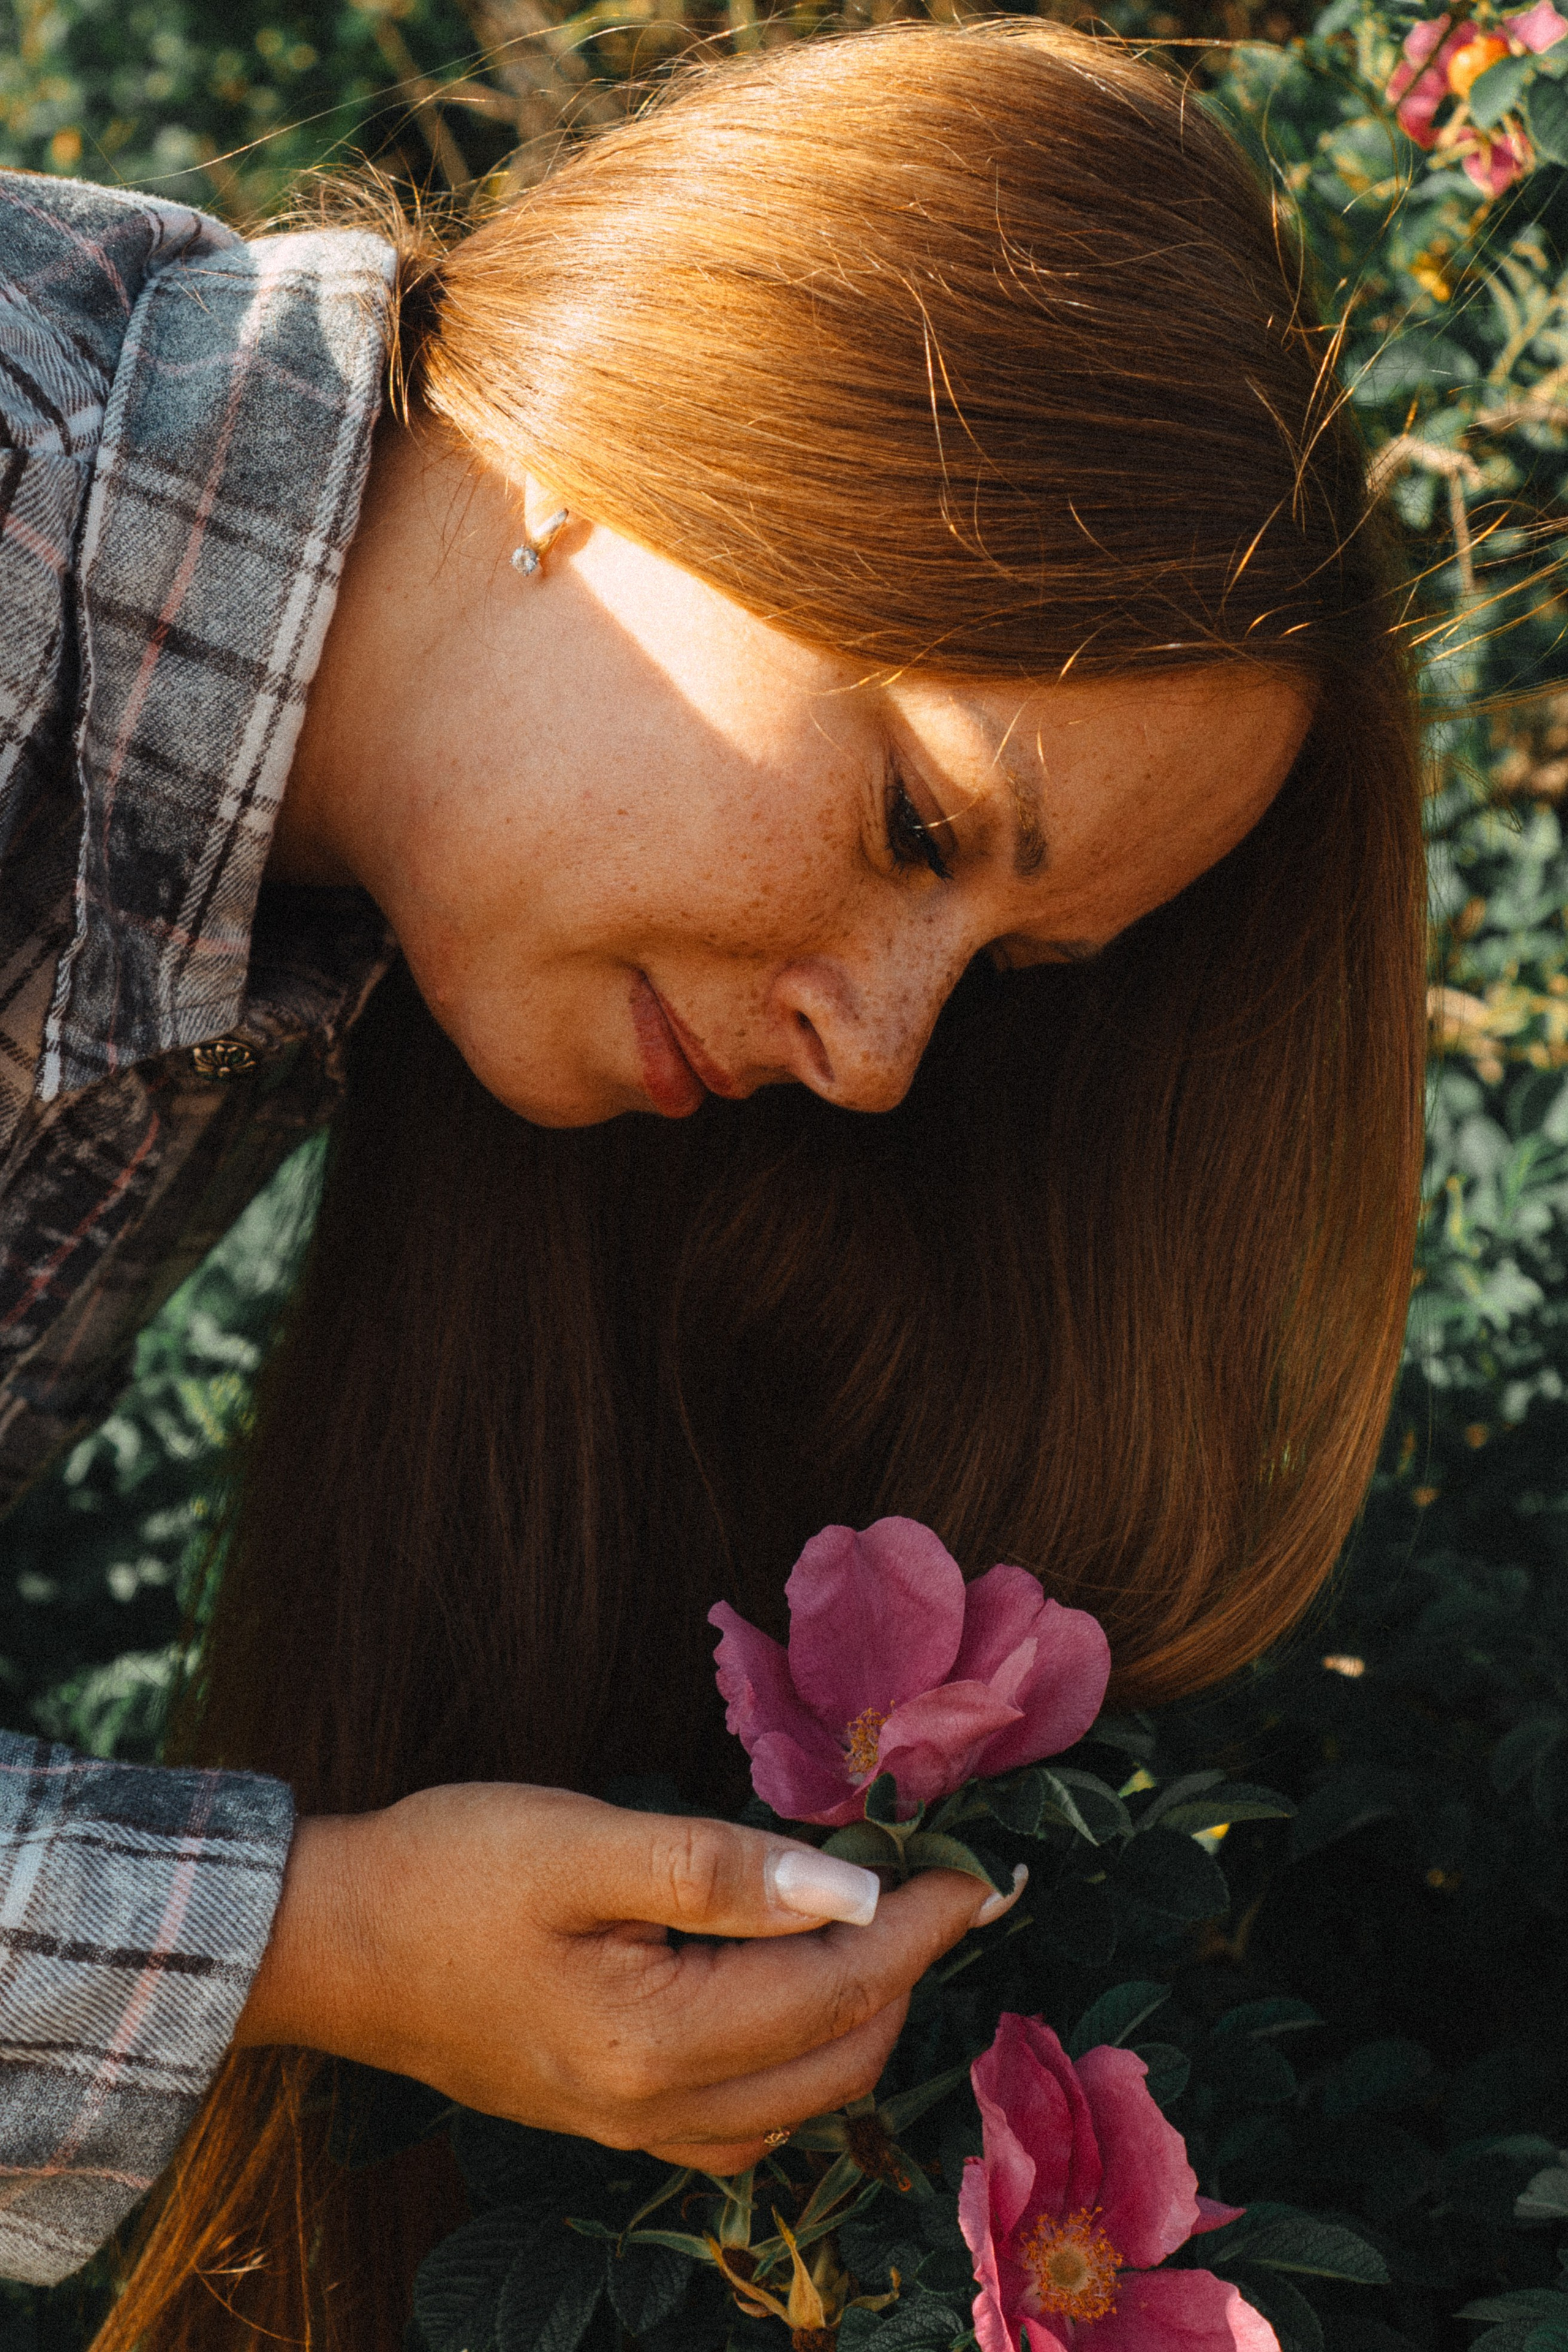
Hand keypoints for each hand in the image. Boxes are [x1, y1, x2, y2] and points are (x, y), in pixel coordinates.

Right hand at [235, 1783, 1020, 2173]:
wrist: (334, 1944)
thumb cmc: (449, 1872)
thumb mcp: (582, 1842)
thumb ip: (719, 1869)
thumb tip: (851, 1885)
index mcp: (658, 2040)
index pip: (838, 1987)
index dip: (921, 1926)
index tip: (981, 1874)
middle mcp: (657, 2110)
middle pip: (837, 2058)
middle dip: (904, 1972)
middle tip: (935, 1885)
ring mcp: (633, 2127)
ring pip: (800, 2099)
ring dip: (858, 2019)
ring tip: (879, 1926)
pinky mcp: (610, 2117)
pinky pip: (745, 2120)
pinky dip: (798, 2061)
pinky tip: (791, 1994)